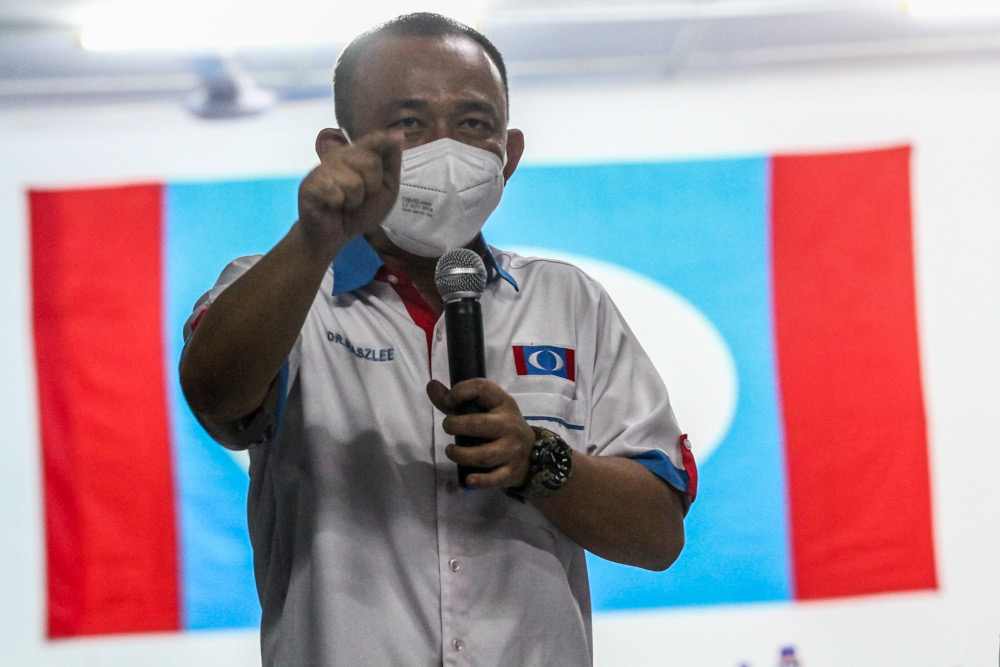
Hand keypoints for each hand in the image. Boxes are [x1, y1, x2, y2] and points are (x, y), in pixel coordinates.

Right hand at [297, 130, 402, 260]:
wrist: (335, 235)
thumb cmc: (359, 212)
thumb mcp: (385, 190)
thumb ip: (390, 164)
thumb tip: (398, 135)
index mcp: (356, 156)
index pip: (372, 141)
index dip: (383, 140)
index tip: (398, 138)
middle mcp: (338, 156)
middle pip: (370, 162)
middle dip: (372, 187)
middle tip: (360, 198)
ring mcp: (322, 169)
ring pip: (354, 181)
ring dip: (355, 200)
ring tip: (346, 203)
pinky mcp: (309, 184)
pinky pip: (335, 191)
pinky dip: (339, 203)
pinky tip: (332, 205)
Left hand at [426, 378, 536, 489]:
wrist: (533, 453)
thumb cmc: (500, 426)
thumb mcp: (485, 409)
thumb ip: (456, 400)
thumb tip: (431, 385)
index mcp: (503, 403)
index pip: (482, 388)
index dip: (461, 391)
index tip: (448, 401)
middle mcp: (509, 424)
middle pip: (480, 424)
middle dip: (457, 426)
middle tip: (447, 427)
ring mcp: (512, 449)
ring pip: (485, 455)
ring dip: (462, 455)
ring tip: (450, 451)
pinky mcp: (511, 471)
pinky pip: (495, 478)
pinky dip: (481, 481)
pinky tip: (468, 479)